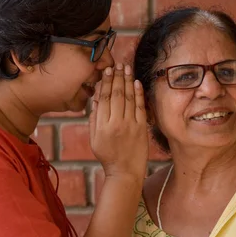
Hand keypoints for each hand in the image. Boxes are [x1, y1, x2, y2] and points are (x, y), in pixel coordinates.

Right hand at [89, 63, 147, 181]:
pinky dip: (139, 94)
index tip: (107, 70)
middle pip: (117, 94)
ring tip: (126, 68)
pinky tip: (137, 82)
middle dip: (117, 77)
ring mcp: (130, 125)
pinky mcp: (141, 128)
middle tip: (118, 64)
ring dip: (128, 81)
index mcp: (102, 125)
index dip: (106, 82)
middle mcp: (116, 123)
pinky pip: (140, 107)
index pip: (104, 98)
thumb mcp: (94, 139)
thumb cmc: (107, 156)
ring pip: (129, 98)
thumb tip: (96, 99)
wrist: (125, 172)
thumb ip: (94, 119)